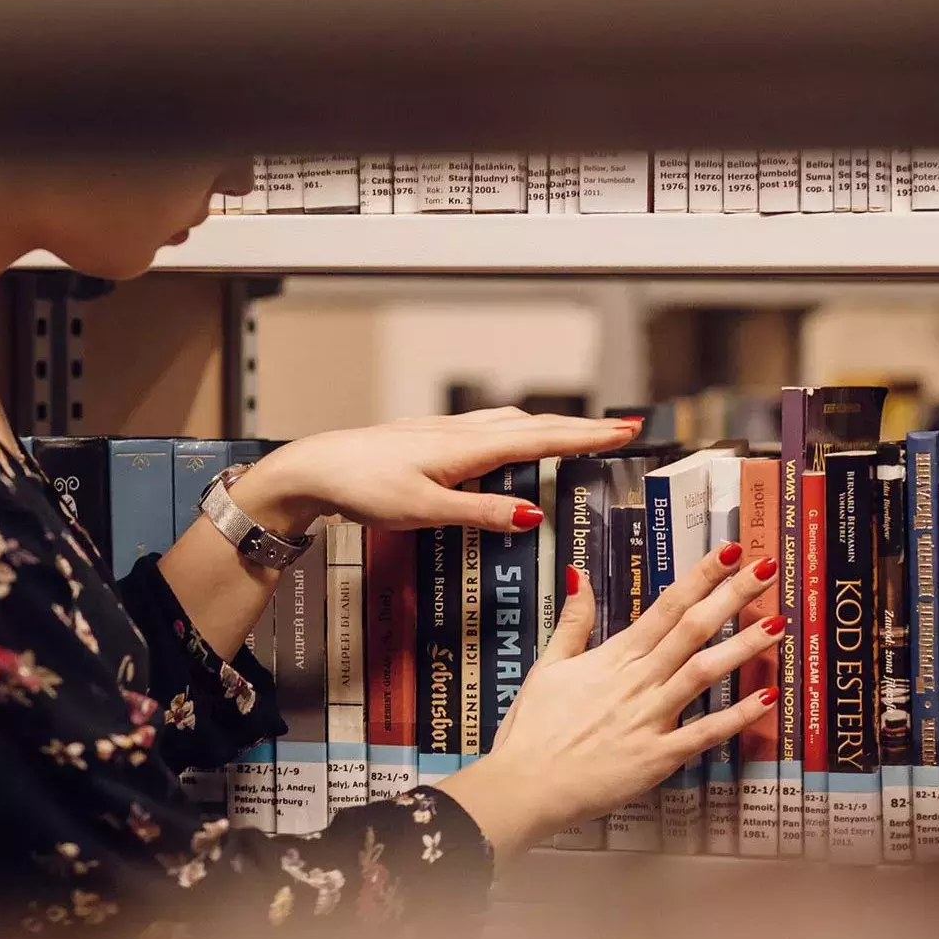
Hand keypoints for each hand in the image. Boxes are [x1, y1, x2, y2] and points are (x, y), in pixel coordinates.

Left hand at [228, 408, 642, 536]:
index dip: (586, 436)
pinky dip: (515, 431)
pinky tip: (510, 441)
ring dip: (548, 427)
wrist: (313, 468)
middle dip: (580, 428)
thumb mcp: (424, 510)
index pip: (541, 438)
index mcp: (466, 447)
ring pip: (509, 422)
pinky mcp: (428, 439)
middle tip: (621, 429)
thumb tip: (533, 516)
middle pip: (533, 425)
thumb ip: (479, 513)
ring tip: (578, 435)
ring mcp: (443, 432)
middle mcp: (460, 432)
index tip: (625, 431)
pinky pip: (487, 428)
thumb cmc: (361, 487)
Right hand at [437, 543, 783, 859]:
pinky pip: (703, 734)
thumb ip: (572, 621)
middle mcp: (637, 681)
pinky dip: (735, 717)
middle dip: (732, 596)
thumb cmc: (531, 730)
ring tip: (778, 623)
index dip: (700, 577)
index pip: (665, 607)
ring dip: (743, 647)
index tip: (729, 552)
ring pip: (704, 674)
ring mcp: (650, 718)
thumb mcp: (548, 666)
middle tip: (766, 568)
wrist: (523, 785)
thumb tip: (578, 573)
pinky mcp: (658, 757)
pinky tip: (766, 698)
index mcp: (613, 657)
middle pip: (692, 630)